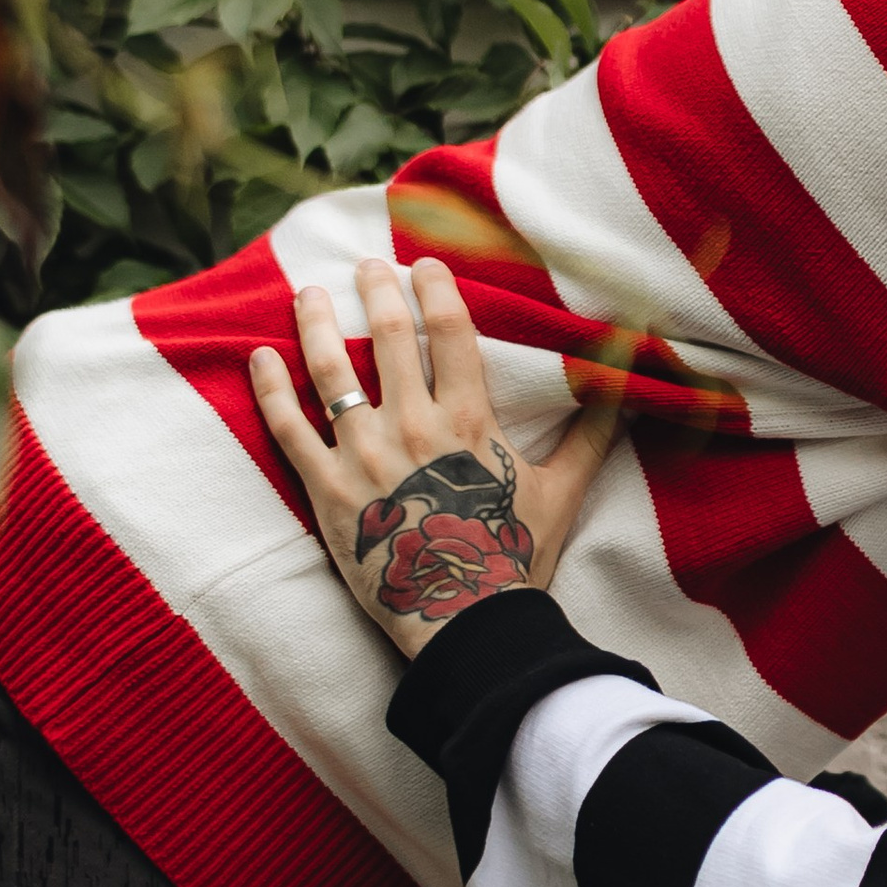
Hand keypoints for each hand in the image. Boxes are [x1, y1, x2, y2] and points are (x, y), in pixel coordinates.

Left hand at [251, 256, 618, 657]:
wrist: (463, 622)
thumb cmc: (514, 556)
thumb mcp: (561, 491)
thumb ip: (591, 436)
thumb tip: (626, 390)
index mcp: (468, 420)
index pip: (450, 333)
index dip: (438, 290)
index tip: (426, 265)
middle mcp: (412, 425)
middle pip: (387, 337)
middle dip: (376, 290)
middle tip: (366, 265)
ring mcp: (363, 456)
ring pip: (330, 371)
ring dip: (316, 324)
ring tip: (308, 293)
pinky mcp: (325, 490)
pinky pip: (288, 429)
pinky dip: (270, 388)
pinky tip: (259, 357)